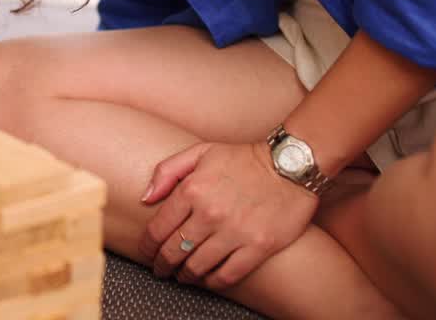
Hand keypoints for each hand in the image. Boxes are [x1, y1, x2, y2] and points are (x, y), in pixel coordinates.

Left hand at [138, 142, 318, 289]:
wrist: (290, 166)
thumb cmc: (242, 159)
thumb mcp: (200, 153)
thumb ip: (167, 172)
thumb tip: (145, 198)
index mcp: (192, 190)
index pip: (158, 229)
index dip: (147, 246)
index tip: (147, 253)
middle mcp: (210, 213)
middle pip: (174, 251)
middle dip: (162, 264)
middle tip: (161, 270)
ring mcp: (235, 232)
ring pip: (198, 266)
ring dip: (185, 275)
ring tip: (183, 276)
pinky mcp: (258, 246)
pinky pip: (228, 275)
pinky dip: (213, 281)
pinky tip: (208, 279)